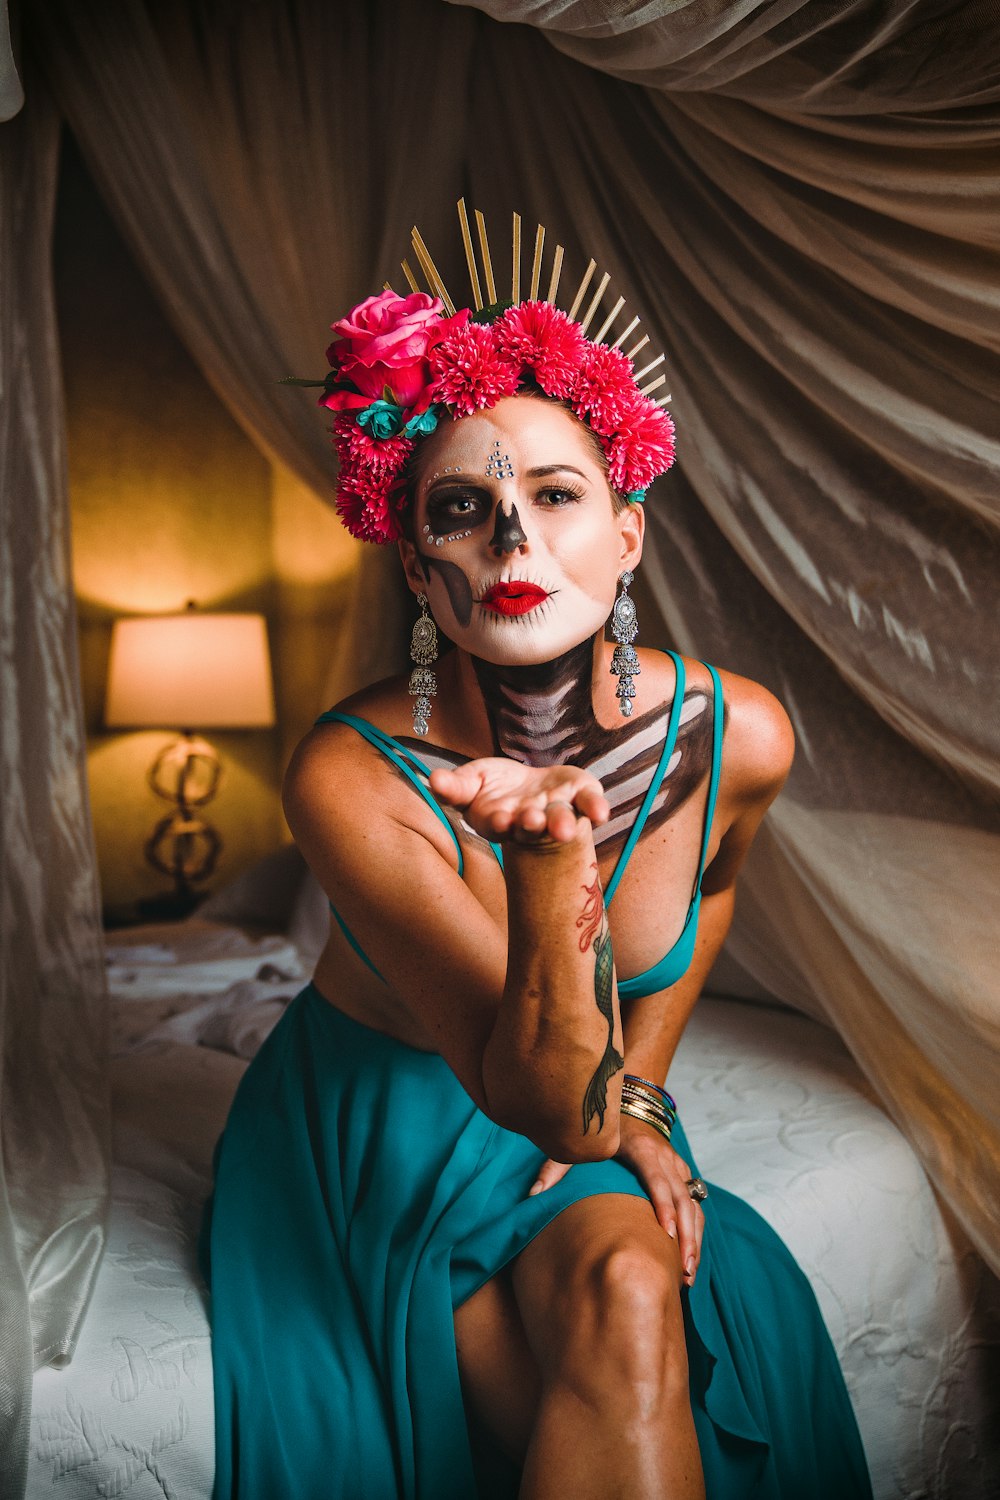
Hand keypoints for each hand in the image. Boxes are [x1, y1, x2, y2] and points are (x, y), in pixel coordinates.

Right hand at [429, 759, 609, 844]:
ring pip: (561, 819)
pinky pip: (590, 804)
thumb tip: (432, 778)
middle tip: (532, 821)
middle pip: (532, 826)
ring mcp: (557, 809)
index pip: (498, 825)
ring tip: (564, 829)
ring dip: (562, 824)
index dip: (498, 822)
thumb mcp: (471, 781)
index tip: (499, 819)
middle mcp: (531, 820)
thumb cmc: (495, 787)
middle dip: (533, 824)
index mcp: (501, 820)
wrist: (529, 784)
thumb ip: (455, 785)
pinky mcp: (580, 795)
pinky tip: (601, 812)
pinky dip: (596, 808)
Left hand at [526, 1114, 704, 1284]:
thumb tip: (533, 1196)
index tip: (666, 1236)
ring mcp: (676, 1164)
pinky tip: (689, 1257)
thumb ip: (554, 1168)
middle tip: (682, 1270)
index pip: (657, 1179)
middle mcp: (664, 1155)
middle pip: (683, 1197)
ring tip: (688, 1273)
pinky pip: (695, 1203)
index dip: (664, 1207)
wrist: (627, 1103)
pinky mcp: (682, 1172)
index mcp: (641, 1148)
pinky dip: (695, 1230)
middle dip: (686, 1234)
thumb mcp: (576, 1143)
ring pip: (693, 1203)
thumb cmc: (599, 1129)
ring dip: (694, 1237)